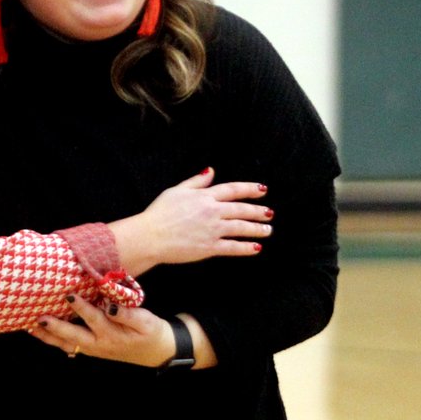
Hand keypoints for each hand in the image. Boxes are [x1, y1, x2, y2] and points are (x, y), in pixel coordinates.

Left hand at [30, 299, 216, 368]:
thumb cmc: (149, 332)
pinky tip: (38, 331)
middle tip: (38, 318)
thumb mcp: (145, 322)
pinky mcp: (88, 347)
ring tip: (29, 327)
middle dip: (55, 327)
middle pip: (72, 336)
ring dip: (48, 336)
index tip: (69, 295)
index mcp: (111, 335)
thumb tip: (109, 306)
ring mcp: (91, 348)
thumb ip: (127, 314)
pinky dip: (52, 339)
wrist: (154, 350)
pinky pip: (67, 345)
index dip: (81, 307)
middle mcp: (97, 344)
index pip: (94, 319)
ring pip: (65, 344)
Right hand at [108, 168, 272, 274]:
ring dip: (257, 229)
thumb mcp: (176, 191)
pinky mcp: (209, 247)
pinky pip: (232, 247)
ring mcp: (212, 230)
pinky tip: (256, 248)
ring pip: (241, 227)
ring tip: (268, 230)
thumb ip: (196, 182)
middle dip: (258, 211)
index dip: (250, 189)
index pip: (233, 190)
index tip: (263, 190)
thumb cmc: (158, 213)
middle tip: (270, 213)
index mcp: (204, 196)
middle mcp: (212, 211)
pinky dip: (246, 248)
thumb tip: (211, 171)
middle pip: (241, 209)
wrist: (150, 236)